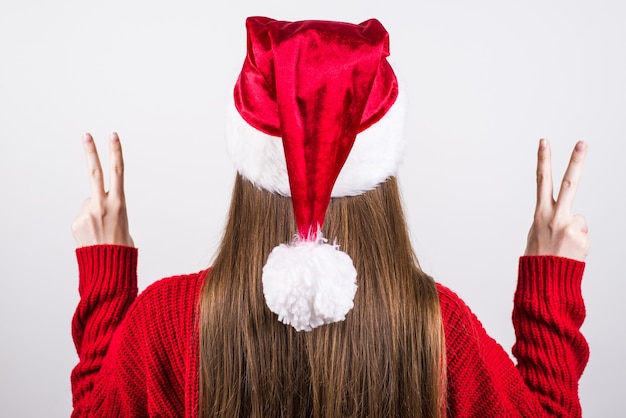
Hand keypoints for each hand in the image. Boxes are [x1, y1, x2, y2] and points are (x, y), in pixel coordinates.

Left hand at [72, 133, 133, 246]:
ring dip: (95, 212)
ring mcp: (87, 213)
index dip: (116, 152)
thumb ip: (109, 206)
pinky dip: (87, 223)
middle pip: (95, 172)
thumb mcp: (123, 222)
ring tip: (102, 230)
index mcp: (119, 204)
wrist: (109, 268)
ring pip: (90, 202)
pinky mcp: (76, 222)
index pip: (118, 172)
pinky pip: (83, 215)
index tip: (113, 136)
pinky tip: (93, 235)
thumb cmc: (121, 246)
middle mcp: (102, 205)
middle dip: (91, 152)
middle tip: (86, 135)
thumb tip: (93, 200)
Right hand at [525, 139, 588, 260]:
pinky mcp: (583, 240)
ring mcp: (571, 228)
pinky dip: (578, 245)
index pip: (542, 182)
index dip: (543, 160)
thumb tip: (573, 219)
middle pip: (570, 183)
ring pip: (579, 220)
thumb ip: (552, 220)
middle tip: (582, 142)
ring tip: (562, 248)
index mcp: (541, 214)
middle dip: (576, 161)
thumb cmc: (537, 259)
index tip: (544, 141)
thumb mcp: (536, 234)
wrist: (544, 283)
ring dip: (574, 232)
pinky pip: (583, 236)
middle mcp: (556, 217)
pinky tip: (569, 254)